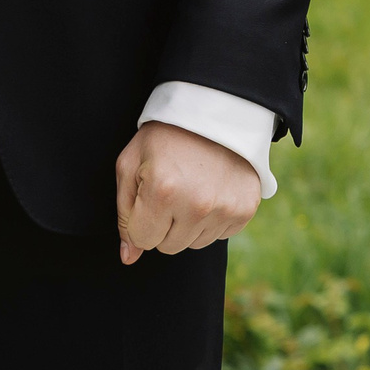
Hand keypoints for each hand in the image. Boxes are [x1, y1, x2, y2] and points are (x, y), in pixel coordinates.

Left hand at [114, 122, 259, 264]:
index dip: (140, 218)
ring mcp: (225, 209)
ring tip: (190, 187)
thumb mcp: (130, 164)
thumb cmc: (164, 137)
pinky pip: (218, 236)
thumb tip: (129, 257)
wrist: (213, 111)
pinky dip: (210, 219)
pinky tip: (210, 190)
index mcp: (162, 192)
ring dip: (187, 223)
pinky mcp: (245, 211)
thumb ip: (124, 213)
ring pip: (193, 244)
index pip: (142, 239)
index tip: (147, 194)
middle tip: (169, 188)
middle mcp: (197, 205)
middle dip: (162, 224)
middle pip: (167, 247)